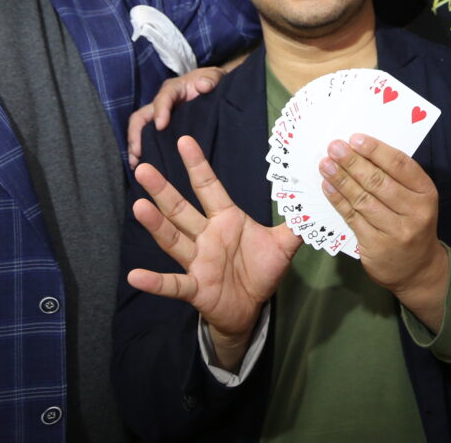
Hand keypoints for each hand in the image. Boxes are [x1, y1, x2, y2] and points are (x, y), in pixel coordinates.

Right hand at [127, 66, 225, 167]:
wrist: (212, 89)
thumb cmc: (211, 82)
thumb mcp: (214, 77)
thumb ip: (210, 79)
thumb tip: (203, 86)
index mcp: (173, 89)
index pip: (163, 98)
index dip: (160, 111)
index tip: (160, 126)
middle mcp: (161, 103)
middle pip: (141, 117)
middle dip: (136, 135)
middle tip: (137, 153)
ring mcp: (159, 116)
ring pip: (140, 130)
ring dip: (135, 146)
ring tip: (135, 164)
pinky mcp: (162, 129)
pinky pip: (148, 139)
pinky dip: (143, 151)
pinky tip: (143, 165)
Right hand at [127, 136, 300, 366]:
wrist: (250, 309)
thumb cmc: (260, 271)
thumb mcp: (283, 245)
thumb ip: (296, 222)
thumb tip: (315, 198)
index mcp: (226, 219)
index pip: (209, 187)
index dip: (197, 165)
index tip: (185, 140)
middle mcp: (206, 236)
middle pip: (181, 209)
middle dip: (163, 190)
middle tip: (143, 168)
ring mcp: (198, 261)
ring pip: (173, 239)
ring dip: (155, 225)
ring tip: (138, 207)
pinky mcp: (196, 287)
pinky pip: (173, 283)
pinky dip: (155, 281)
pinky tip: (135, 275)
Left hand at [320, 134, 448, 330]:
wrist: (418, 269)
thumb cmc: (413, 223)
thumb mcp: (417, 199)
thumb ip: (397, 178)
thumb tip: (362, 151)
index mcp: (426, 193)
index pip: (400, 165)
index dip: (376, 150)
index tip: (355, 138)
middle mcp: (415, 213)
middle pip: (378, 182)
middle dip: (353, 162)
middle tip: (334, 147)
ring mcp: (396, 232)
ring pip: (363, 199)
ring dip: (341, 179)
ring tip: (326, 164)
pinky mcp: (376, 246)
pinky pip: (352, 218)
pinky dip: (338, 200)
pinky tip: (328, 187)